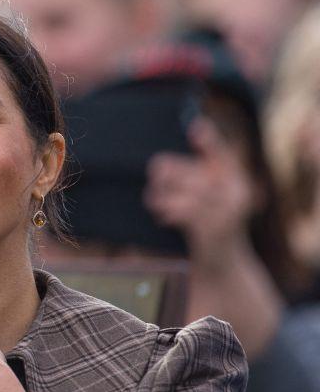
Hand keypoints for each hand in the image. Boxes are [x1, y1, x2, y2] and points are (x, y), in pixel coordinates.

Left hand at [145, 117, 255, 267]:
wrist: (222, 265)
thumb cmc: (207, 225)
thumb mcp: (206, 199)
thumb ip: (194, 178)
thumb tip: (162, 160)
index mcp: (236, 180)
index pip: (223, 154)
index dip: (210, 140)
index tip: (194, 126)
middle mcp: (237, 192)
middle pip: (194, 172)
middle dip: (169, 174)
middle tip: (155, 178)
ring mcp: (228, 211)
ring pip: (187, 191)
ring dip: (164, 195)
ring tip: (155, 200)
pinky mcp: (214, 228)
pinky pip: (184, 210)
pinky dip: (168, 211)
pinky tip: (162, 216)